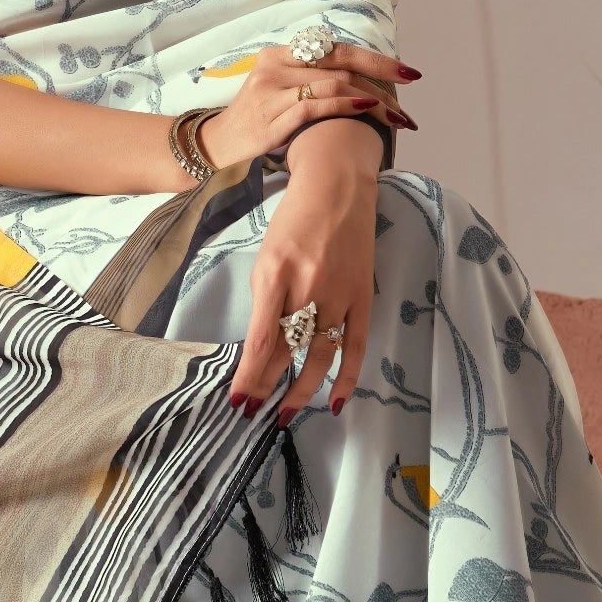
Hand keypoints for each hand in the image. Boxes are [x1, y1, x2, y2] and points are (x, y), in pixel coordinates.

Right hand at [195, 39, 418, 173]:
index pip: (335, 48)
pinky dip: (346, 107)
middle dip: (381, 73)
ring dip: (371, 99)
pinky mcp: (272, 116)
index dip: (372, 58)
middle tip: (412, 82)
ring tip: (396, 114)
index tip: (404, 70)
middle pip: (339, 62)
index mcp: (279, 54)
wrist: (218, 145)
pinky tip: (368, 111)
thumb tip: (360, 81)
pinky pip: (316, 105)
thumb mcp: (279, 89)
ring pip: (333, 83)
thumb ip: (311, 78)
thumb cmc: (257, 120)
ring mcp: (272, 90)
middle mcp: (275, 65)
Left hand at [229, 129, 379, 420]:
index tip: (238, 401)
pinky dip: (347, 377)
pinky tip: (334, 402)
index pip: (261, 338)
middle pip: (287, 351)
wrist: (339, 187)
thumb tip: (262, 343)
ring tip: (285, 415)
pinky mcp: (362, 297)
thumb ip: (265, 297)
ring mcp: (339, 295)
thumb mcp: (267, 254)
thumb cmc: (295, 219)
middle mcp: (308, 289)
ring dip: (301, 391)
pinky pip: (356, 346)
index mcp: (276, 275)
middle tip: (254, 414)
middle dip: (267, 387)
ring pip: (320, 355)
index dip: (249, 375)